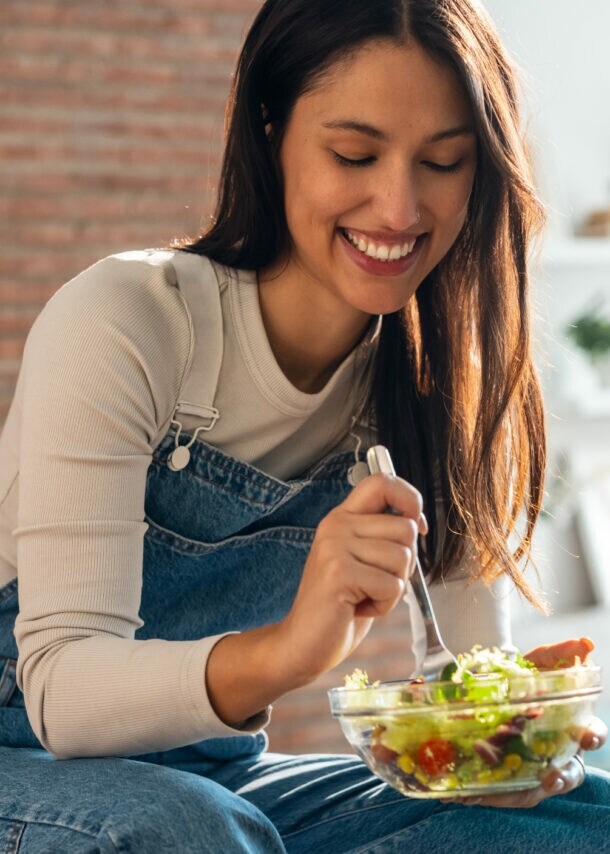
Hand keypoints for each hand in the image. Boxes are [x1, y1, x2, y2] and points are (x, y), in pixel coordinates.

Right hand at [275, 472, 426, 688]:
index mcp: (343, 518)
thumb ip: (383, 537)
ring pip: (403, 558)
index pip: (382, 482)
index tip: (415, 525)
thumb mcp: (362, 561)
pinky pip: (392, 585)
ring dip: (392, 588)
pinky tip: (358, 608)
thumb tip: (417, 522)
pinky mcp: (339, 572)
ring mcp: (335, 547)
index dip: (410, 498)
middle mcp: (336, 525)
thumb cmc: (340, 606)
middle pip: (405, 528)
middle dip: (403, 564)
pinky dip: (384, 605)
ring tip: (363, 596)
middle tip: (374, 582)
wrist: (303, 643)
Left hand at [452, 637, 606, 807]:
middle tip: (551, 777)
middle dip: (561, 778)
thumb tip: (585, 643)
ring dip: (516, 793)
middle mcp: (557, 752)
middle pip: (568, 774)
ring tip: (504, 792)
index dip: (593, 736)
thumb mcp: (542, 661)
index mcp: (572, 726)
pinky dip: (486, 794)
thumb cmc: (528, 677)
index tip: (587, 736)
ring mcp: (532, 767)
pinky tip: (464, 794)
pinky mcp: (507, 776)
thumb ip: (562, 652)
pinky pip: (500, 791)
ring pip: (533, 789)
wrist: (495, 683)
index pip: (592, 734)